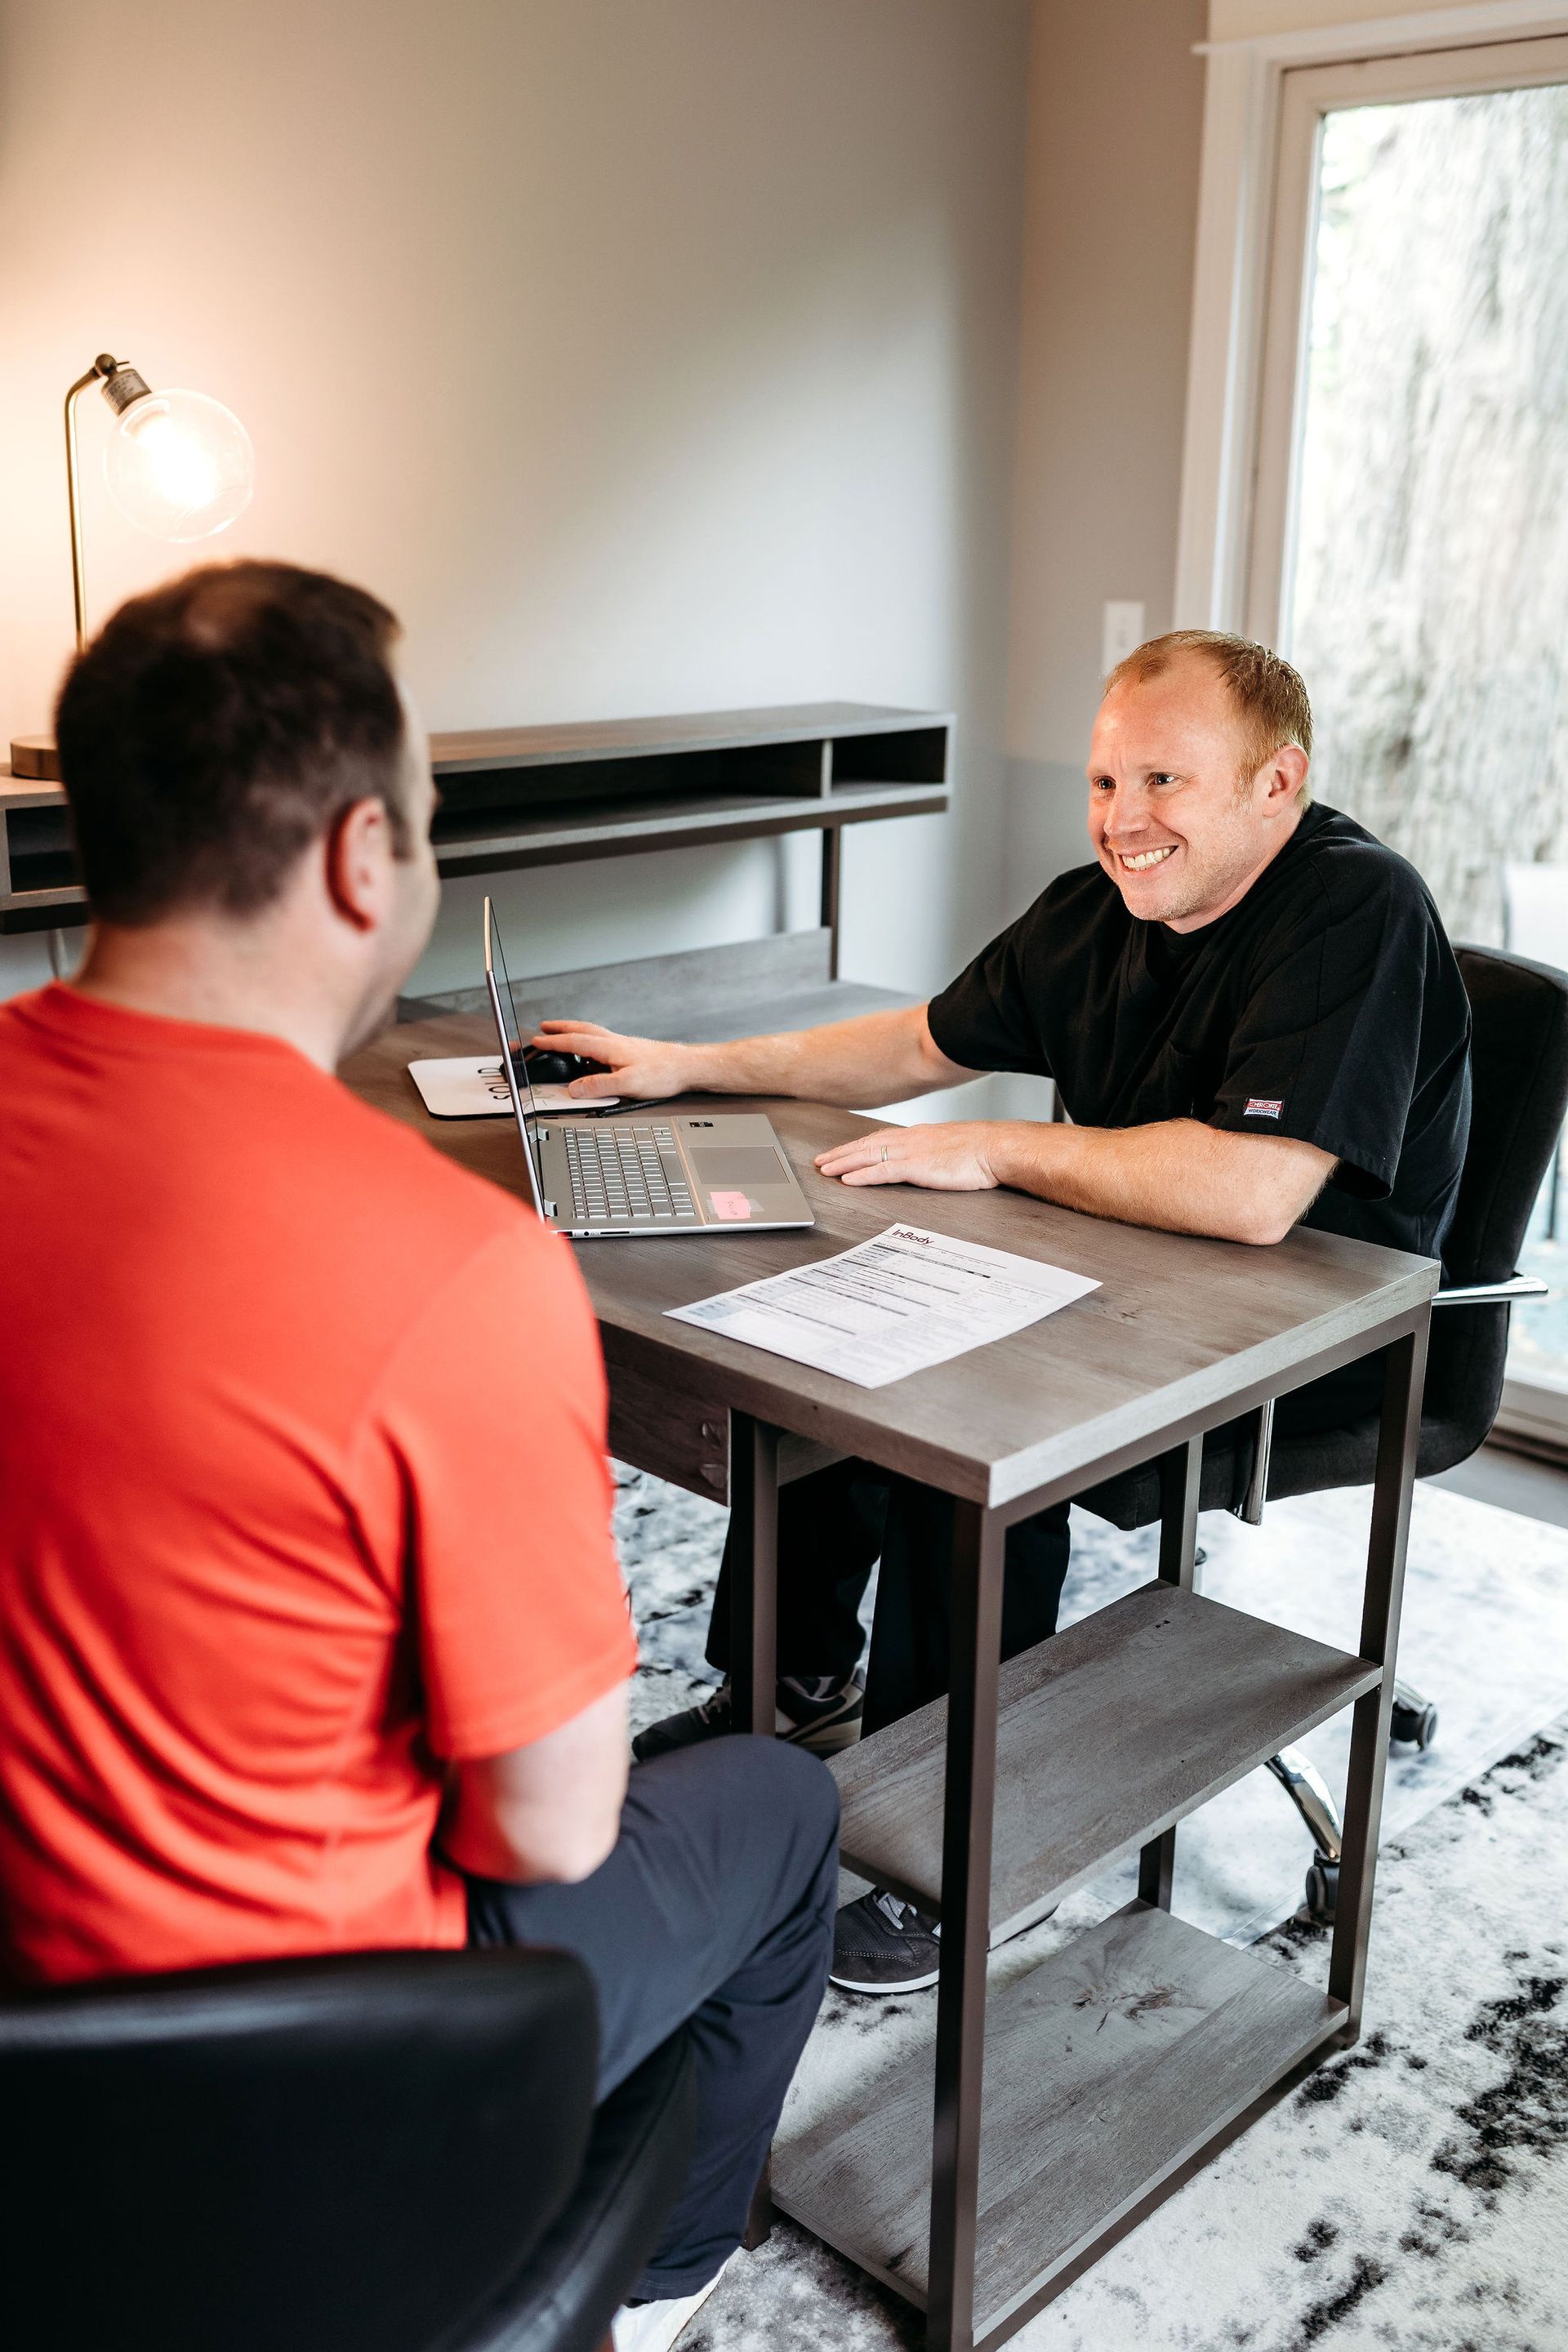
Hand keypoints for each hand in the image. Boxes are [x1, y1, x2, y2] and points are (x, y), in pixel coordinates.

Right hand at [529, 1020, 697, 1101]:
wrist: (686, 1067)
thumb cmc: (662, 1073)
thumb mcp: (628, 1084)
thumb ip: (599, 1086)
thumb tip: (574, 1088)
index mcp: (610, 1047)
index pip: (575, 1041)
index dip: (554, 1042)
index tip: (537, 1040)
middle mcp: (614, 1042)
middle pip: (581, 1030)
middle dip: (560, 1028)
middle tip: (544, 1027)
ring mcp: (622, 1045)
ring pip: (592, 1034)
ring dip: (574, 1033)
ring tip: (562, 1036)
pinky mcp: (630, 1051)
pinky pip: (602, 1043)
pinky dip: (589, 1043)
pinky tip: (590, 1056)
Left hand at [815, 1122, 1002, 1190]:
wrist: (997, 1148)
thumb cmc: (982, 1151)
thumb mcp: (952, 1148)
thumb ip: (934, 1153)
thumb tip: (929, 1161)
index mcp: (918, 1135)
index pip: (880, 1139)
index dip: (858, 1146)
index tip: (842, 1152)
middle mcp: (910, 1139)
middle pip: (866, 1145)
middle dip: (842, 1153)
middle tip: (821, 1161)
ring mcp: (912, 1152)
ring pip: (868, 1156)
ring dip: (844, 1163)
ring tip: (825, 1170)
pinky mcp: (916, 1166)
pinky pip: (882, 1171)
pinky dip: (862, 1175)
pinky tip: (847, 1180)